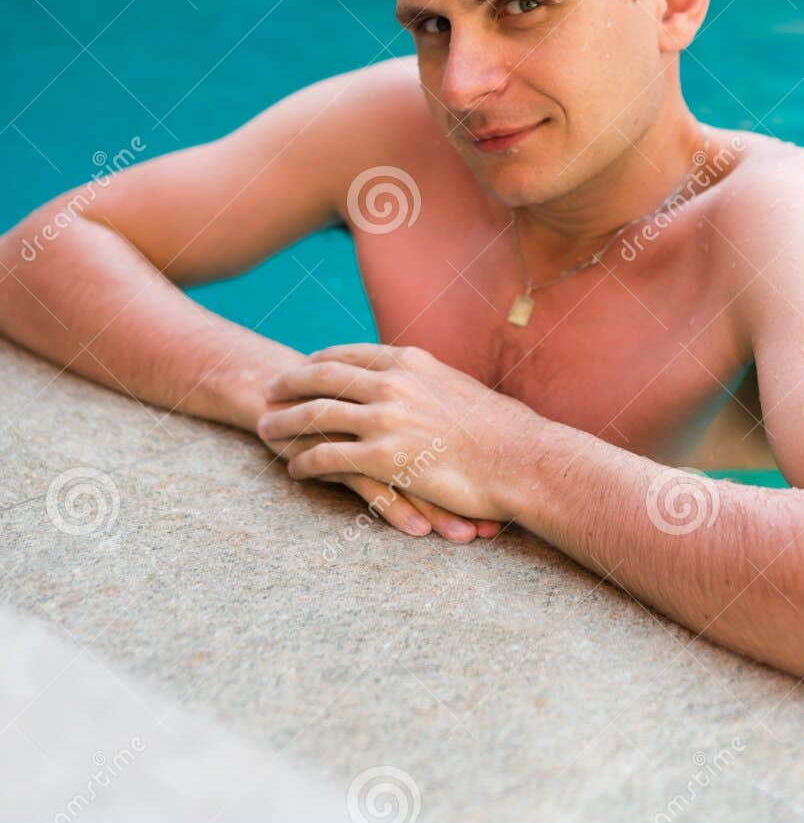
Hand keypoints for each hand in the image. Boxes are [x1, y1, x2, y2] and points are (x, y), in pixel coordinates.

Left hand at [257, 342, 536, 521]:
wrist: (521, 459)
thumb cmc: (500, 431)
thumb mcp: (457, 387)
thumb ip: (427, 382)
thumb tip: (418, 383)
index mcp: (410, 361)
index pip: (349, 354)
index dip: (318, 361)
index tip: (301, 367)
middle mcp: (392, 382)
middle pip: (322, 377)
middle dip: (288, 384)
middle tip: (267, 392)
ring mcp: (386, 418)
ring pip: (316, 415)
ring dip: (284, 422)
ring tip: (264, 431)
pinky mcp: (384, 456)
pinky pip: (328, 456)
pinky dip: (304, 461)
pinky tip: (293, 468)